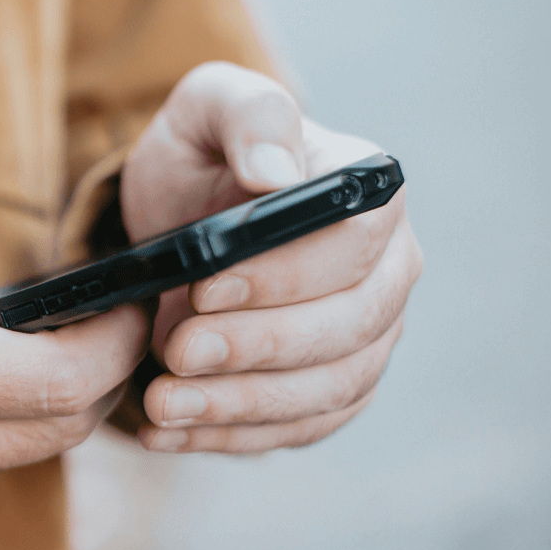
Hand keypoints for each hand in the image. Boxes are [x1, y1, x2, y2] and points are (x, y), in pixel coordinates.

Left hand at [120, 62, 422, 452]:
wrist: (180, 227)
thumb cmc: (201, 161)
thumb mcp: (204, 112)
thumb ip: (245, 116)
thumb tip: (276, 172)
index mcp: (370, 197)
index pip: (354, 244)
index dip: (283, 274)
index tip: (204, 287)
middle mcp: (389, 272)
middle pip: (351, 327)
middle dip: (258, 347)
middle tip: (175, 352)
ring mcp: (368, 339)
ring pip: (330, 389)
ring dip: (241, 405)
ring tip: (161, 403)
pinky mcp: (332, 390)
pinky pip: (301, 428)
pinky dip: (234, 437)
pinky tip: (170, 434)